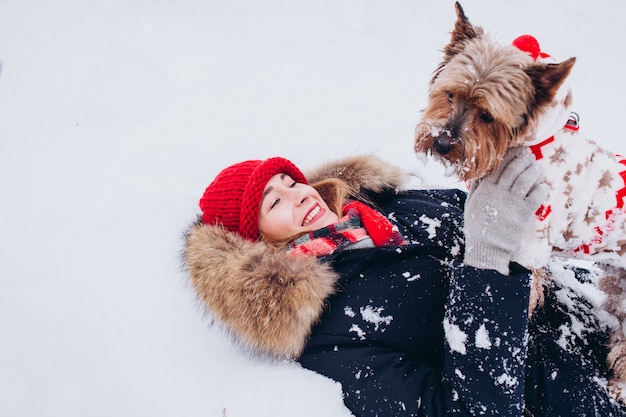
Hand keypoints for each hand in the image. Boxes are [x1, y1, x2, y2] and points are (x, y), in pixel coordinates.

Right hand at [463, 147, 546, 274]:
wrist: (487, 248)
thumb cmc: (477, 227)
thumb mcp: (471, 205)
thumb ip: (476, 188)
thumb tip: (482, 174)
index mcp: (485, 189)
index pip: (499, 166)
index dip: (509, 156)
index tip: (516, 151)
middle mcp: (499, 192)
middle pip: (515, 168)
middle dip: (524, 159)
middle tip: (529, 156)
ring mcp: (512, 202)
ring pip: (527, 178)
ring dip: (534, 170)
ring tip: (538, 167)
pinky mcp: (523, 212)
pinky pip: (536, 195)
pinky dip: (541, 188)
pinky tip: (541, 186)